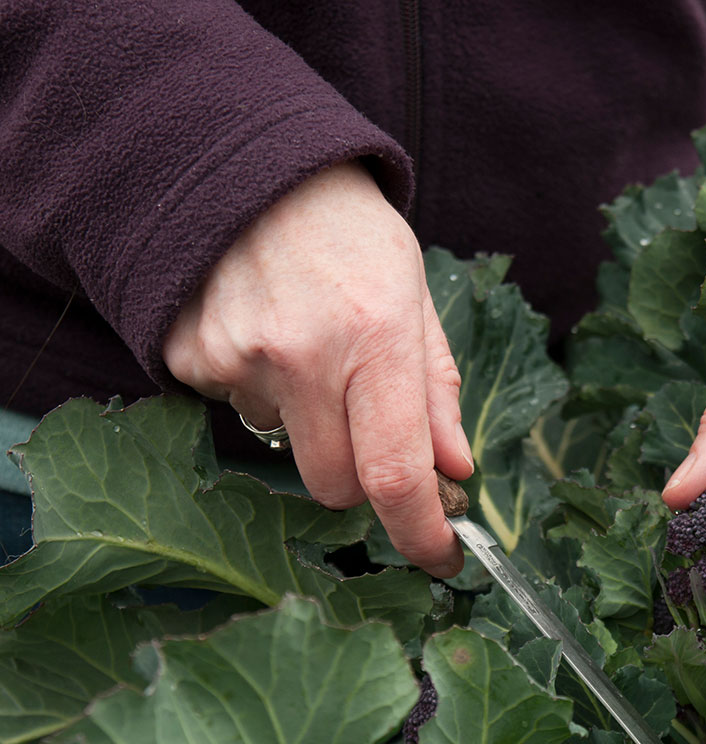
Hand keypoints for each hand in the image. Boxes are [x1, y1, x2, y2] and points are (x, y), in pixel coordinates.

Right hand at [162, 162, 471, 577]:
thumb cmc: (349, 232)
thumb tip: (458, 470)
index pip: (397, 473)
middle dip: (363, 476)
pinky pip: (238, 410)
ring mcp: (238, 360)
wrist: (246, 165)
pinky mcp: (190, 359)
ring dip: (307, 420)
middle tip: (369, 422)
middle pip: (336, 487)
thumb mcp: (415, 295)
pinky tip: (267, 332)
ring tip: (309, 344)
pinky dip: (260, 389)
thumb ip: (438, 390)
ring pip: (286, 447)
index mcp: (375, 338)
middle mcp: (303, 357)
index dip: (422, 532)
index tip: (443, 558)